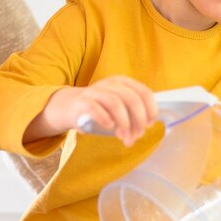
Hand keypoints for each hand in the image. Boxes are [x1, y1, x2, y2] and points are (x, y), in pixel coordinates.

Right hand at [24, 76, 156, 146]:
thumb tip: (145, 127)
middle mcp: (110, 84)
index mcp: (122, 82)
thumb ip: (132, 114)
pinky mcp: (82, 102)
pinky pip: (95, 108)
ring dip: (123, 123)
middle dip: (137, 120)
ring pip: (115, 103)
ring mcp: (95, 91)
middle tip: (137, 136)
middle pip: (131, 98)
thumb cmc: (100, 109)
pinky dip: (105, 119)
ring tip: (124, 137)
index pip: (143, 91)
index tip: (149, 124)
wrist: (70, 107)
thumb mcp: (119, 107)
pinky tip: (110, 128)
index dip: (149, 108)